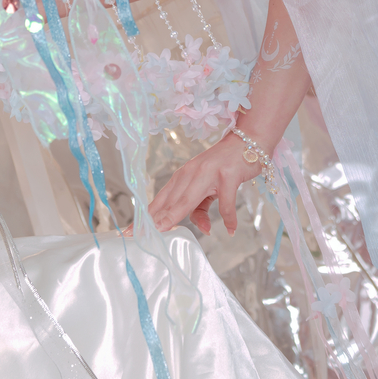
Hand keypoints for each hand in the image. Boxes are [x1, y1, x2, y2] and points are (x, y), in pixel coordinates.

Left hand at [147, 133, 264, 235]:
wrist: (247, 143)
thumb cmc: (225, 167)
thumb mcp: (209, 189)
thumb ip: (202, 209)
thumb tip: (204, 230)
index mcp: (183, 176)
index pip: (161, 200)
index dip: (146, 217)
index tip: (130, 232)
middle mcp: (192, 173)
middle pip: (170, 201)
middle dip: (154, 220)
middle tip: (139, 235)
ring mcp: (209, 173)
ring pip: (189, 199)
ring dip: (175, 215)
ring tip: (164, 231)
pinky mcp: (228, 176)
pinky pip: (226, 202)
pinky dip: (228, 217)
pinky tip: (230, 230)